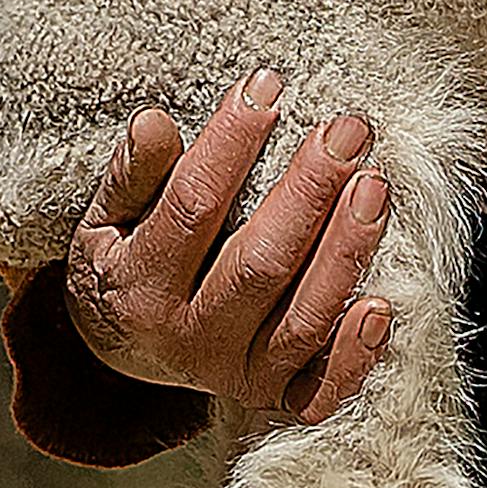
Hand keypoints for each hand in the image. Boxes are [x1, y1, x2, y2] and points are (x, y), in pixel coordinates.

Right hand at [65, 75, 399, 426]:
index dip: (230, 145)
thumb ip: (132, 175)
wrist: (122, 356)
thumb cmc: (125, 265)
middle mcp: (187, 340)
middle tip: (346, 129)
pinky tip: (381, 305)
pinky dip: (353, 356)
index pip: (192, 208)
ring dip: (344, 253)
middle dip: (309, 192)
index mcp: (139, 288)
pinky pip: (319, 391)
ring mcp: (233, 376)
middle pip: (258, 265)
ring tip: (374, 186)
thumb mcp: (106, 221)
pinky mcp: (273, 400)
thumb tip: (154, 122)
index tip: (267, 87)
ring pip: (300, 322)